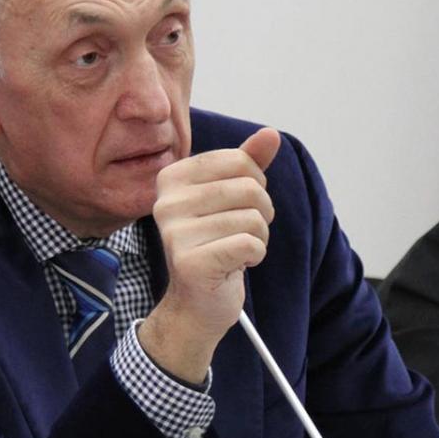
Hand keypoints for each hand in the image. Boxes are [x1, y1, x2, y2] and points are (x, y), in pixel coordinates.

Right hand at [138, 128, 279, 383]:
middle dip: (261, 213)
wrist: (196, 303)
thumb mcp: (230, 199)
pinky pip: (250, 244)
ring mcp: (175, 233)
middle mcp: (167, 203)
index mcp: (171, 178)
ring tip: (237, 250)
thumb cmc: (214, 245)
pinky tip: (236, 264)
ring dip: (258, 237)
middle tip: (242, 232)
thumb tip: (271, 134)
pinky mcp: (190, 262)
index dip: (255, 183)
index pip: (239, 161)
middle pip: (249, 188)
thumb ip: (248, 164)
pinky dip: (255, 256)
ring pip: (253, 218)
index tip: (240, 205)